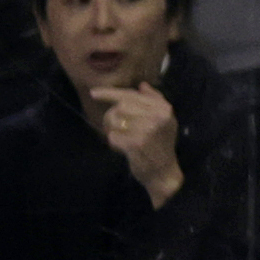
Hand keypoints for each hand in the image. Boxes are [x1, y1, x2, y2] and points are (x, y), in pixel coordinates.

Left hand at [90, 82, 182, 203]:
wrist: (164, 173)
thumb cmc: (162, 146)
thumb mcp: (166, 121)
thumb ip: (156, 100)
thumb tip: (142, 85)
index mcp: (163, 108)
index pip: (131, 95)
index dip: (110, 93)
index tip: (93, 93)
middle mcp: (156, 116)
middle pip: (120, 106)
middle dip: (113, 116)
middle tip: (117, 128)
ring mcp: (146, 130)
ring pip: (115, 119)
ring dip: (113, 129)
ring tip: (121, 138)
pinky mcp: (135, 144)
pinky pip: (113, 136)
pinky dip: (114, 143)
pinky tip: (123, 148)